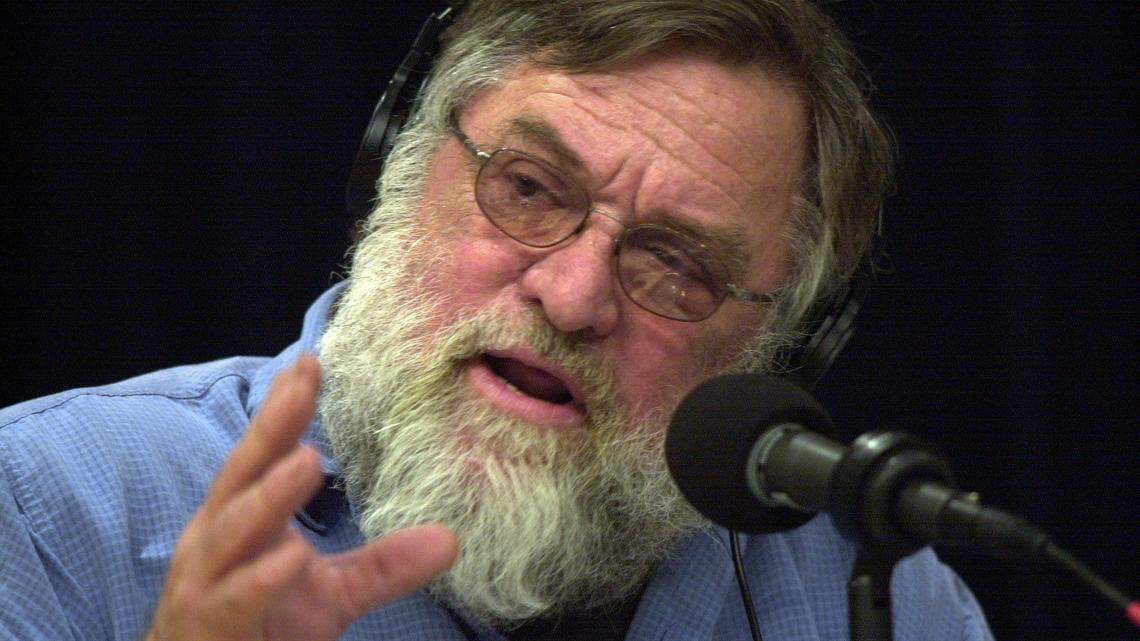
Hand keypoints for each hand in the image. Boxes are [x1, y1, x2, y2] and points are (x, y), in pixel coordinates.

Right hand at [147, 355, 457, 640]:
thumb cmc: (260, 629)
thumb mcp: (330, 594)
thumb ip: (383, 566)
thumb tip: (450, 539)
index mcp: (241, 520)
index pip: (264, 454)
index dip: (284, 409)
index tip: (312, 360)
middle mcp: (216, 541)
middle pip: (243, 474)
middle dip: (271, 426)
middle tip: (303, 380)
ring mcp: (207, 583)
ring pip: (233, 532)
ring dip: (269, 496)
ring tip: (307, 459)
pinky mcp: (211, 626)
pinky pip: (236, 599)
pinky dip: (261, 578)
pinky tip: (291, 558)